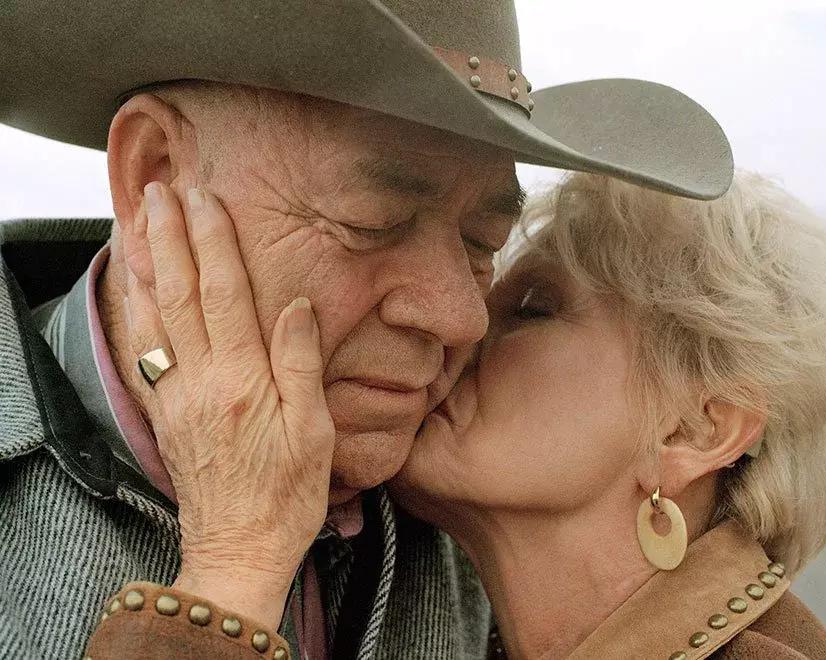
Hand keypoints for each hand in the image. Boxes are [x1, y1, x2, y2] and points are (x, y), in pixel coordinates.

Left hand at [122, 182, 334, 628]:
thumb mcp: (314, 432)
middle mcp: (200, 381)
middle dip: (169, 236)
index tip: (206, 199)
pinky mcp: (164, 414)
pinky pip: (143, 351)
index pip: (224, 293)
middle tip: (161, 191)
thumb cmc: (287, 494)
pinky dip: (136, 311)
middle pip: (180, 293)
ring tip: (137, 221)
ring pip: (153, 316)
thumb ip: (300, 362)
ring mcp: (175, 397)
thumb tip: (296, 305)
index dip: (213, 241)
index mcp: (242, 380)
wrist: (239, 550)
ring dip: (145, 263)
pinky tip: (134, 289)